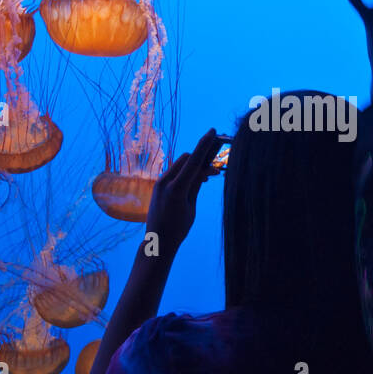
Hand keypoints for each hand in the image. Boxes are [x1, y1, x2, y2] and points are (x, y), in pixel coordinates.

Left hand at [144, 128, 220, 250]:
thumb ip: (196, 185)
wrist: (158, 242)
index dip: (204, 145)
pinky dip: (185, 173)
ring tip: (206, 178)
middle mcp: (165, 183)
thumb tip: (205, 170)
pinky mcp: (158, 186)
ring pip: (179, 165)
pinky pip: (174, 173)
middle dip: (200, 159)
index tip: (212, 131)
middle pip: (186, 159)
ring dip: (193, 166)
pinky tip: (195, 181)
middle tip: (215, 170)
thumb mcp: (191, 206)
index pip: (193, 161)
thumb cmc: (178, 228)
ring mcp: (159, 183)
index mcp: (176, 189)